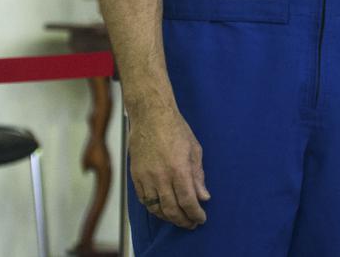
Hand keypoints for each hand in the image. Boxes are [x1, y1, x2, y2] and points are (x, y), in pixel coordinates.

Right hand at [127, 107, 208, 228]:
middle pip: (172, 209)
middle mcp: (161, 176)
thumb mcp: (194, 150)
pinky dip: (154, 209)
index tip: (201, 218)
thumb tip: (204, 197)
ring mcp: (146, 177)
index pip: (188, 201)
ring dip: (169, 217)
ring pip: (156, 208)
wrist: (151, 116)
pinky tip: (162, 209)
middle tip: (192, 224)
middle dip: (183, 220)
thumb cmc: (176, 129)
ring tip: (179, 219)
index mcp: (179, 169)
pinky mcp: (135, 176)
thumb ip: (198, 176)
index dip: (196, 214)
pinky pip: (144, 200)